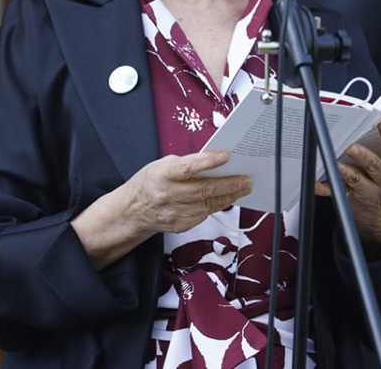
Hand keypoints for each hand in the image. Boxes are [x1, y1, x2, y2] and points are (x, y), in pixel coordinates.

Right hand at [123, 150, 251, 234]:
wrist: (134, 210)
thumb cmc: (151, 182)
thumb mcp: (163, 165)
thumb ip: (187, 162)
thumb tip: (215, 160)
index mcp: (161, 175)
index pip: (187, 168)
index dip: (207, 162)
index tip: (225, 156)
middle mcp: (167, 195)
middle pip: (203, 190)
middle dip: (229, 184)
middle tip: (246, 179)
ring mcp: (174, 213)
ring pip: (208, 204)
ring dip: (229, 195)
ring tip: (243, 187)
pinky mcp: (181, 225)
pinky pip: (205, 214)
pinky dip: (218, 205)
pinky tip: (228, 197)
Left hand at [315, 121, 380, 257]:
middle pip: (376, 167)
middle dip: (364, 156)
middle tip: (352, 145)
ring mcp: (369, 191)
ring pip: (356, 181)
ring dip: (345, 171)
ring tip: (336, 162)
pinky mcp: (352, 197)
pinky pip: (337, 192)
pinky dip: (325, 188)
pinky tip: (317, 182)